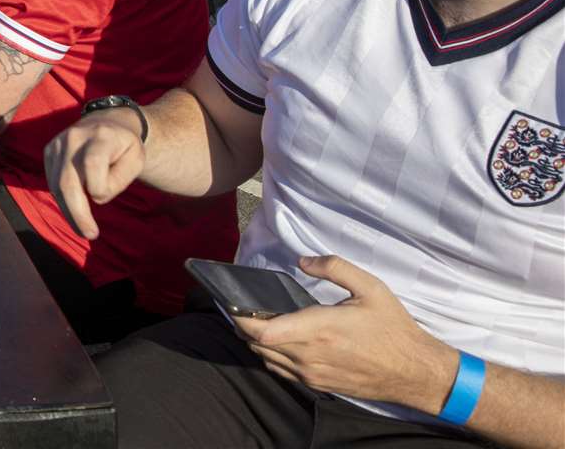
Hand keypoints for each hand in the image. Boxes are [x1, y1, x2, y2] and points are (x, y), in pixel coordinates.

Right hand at [43, 109, 146, 239]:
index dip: (98, 188)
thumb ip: (118, 180)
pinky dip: (63, 199)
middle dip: (78, 214)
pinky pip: (52, 182)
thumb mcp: (136, 161)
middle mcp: (75, 137)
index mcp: (101, 136)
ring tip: (83, 227)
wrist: (108, 123)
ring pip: (56, 186)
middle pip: (68, 182)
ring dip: (69, 211)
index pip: (93, 165)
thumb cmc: (125, 147)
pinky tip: (75, 206)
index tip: (104, 197)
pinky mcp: (49, 151)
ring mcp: (58, 143)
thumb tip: (93, 196)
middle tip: (90, 234)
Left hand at [235, 255, 456, 411]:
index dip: (240, 318)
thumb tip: (303, 261)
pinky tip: (277, 340)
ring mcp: (312, 374)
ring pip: (266, 359)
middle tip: (241, 306)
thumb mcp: (370, 287)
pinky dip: (271, 355)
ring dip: (256, 341)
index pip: (263, 331)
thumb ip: (335, 267)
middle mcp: (310, 356)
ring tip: (256, 320)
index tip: (232, 302)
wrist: (414, 371)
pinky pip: (281, 371)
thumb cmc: (392, 328)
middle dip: (243, 326)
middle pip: (257, 344)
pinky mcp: (317, 385)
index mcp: (319, 330)